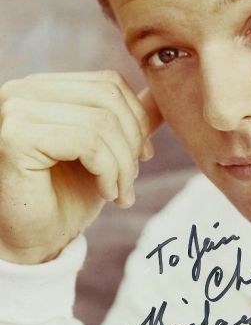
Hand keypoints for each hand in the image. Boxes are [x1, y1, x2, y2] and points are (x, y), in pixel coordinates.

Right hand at [0, 71, 162, 263]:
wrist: (32, 242)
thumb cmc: (66, 195)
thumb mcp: (107, 149)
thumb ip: (127, 117)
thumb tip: (161, 92)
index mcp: (42, 87)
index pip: (107, 83)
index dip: (136, 118)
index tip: (144, 154)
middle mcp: (23, 91)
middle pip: (108, 98)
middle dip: (133, 141)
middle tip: (132, 179)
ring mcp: (15, 111)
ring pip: (102, 122)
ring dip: (123, 163)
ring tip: (121, 192)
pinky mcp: (16, 137)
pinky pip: (88, 143)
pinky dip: (108, 170)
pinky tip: (106, 193)